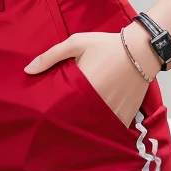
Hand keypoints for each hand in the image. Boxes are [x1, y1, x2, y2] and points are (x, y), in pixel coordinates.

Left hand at [25, 24, 160, 126]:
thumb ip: (51, 56)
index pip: (62, 109)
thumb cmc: (107, 45)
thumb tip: (28, 70)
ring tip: (79, 125)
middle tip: (61, 123)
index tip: (48, 116)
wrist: (142, 49)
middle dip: (69, 122)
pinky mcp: (127, 114)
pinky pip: (112, 127)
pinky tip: (98, 124)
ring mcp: (114, 111)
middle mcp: (99, 102)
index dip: (54, 114)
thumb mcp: (76, 43)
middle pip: (78, 121)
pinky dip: (105, 127)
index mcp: (84, 86)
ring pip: (95, 127)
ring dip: (87, 126)